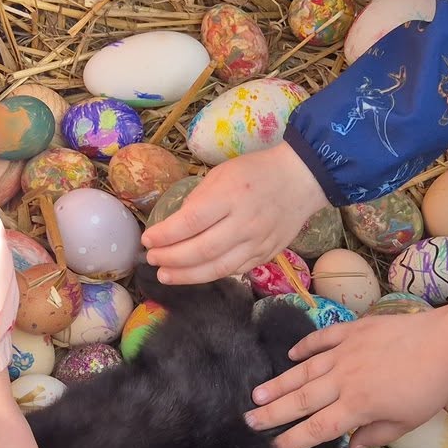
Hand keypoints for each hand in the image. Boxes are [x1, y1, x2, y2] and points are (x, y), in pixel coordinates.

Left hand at [143, 144, 326, 284]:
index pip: (191, 222)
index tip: (147, 240)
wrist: (300, 179)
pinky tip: (193, 274)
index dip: (165, 235)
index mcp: (230, 196)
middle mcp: (244, 223)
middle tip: (152, 260)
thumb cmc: (255, 172)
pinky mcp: (265, 255)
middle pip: (201, 250)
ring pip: (217, 268)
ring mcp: (257, 243)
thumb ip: (198, 200)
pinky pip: (234, 271)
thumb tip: (175, 226)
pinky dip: (210, 275)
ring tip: (165, 275)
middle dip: (171, 259)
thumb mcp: (221, 174)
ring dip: (186, 276)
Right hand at [247, 285, 447, 447]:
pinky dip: (305, 347)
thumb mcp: (406, 422)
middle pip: (301, 400)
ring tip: (257, 394)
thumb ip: (375, 435)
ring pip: (304, 370)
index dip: (292, 440)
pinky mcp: (353, 330)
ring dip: (279, 383)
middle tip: (249, 421)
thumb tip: (351, 446)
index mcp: (357, 407)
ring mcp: (346, 352)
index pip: (317, 428)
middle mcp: (343, 380)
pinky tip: (290, 355)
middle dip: (272, 413)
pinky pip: (322, 339)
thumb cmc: (431, 389)